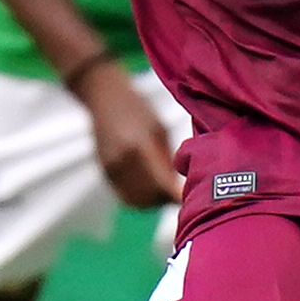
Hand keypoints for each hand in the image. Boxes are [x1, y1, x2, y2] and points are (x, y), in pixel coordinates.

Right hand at [75, 60, 182, 207]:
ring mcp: (111, 169)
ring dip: (155, 202)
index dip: (178, 196)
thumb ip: (167, 158)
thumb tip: (181, 186)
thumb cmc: (139, 108)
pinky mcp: (105, 173)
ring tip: (169, 192)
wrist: (104, 97)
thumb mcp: (160, 129)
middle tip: (184, 194)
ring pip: (138, 200)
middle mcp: (122, 161)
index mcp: (139, 147)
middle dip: (169, 199)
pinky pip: (126, 196)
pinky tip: (153, 191)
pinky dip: (142, 199)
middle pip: (150, 196)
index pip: (162, 183)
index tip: (195, 199)